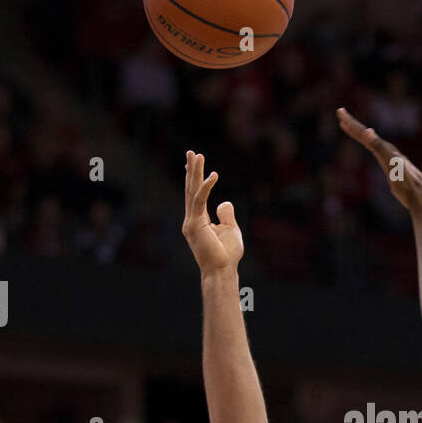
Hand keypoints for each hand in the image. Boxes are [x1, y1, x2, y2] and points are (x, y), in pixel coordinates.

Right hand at [183, 151, 243, 274]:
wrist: (222, 270)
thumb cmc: (227, 254)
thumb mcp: (230, 230)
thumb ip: (226, 215)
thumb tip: (224, 202)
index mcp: (199, 221)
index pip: (195, 196)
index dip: (194, 179)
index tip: (192, 164)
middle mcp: (191, 220)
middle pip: (191, 190)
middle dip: (191, 170)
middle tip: (191, 152)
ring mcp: (191, 222)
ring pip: (192, 192)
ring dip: (194, 172)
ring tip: (196, 155)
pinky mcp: (194, 225)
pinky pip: (200, 201)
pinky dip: (206, 187)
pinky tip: (212, 175)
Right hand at [337, 107, 421, 213]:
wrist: (420, 196)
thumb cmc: (405, 182)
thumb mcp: (390, 164)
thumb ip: (379, 147)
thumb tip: (368, 131)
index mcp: (385, 149)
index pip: (364, 133)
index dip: (352, 124)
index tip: (340, 112)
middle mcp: (388, 150)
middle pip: (367, 134)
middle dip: (353, 125)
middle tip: (340, 113)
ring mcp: (390, 157)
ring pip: (372, 141)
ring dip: (359, 133)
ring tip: (348, 127)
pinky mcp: (392, 166)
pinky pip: (377, 149)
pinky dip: (370, 143)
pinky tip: (368, 143)